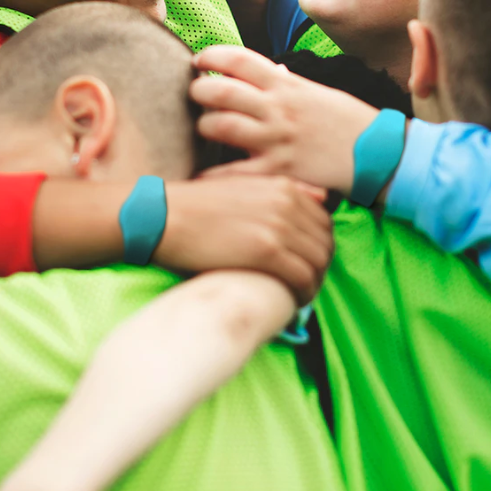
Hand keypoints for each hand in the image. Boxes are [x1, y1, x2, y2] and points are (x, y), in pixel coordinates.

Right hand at [155, 177, 331, 305]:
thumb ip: (283, 190)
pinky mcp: (267, 251)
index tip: (308, 264)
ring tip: (299, 296)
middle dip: (321, 267)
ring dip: (314, 283)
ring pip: (318, 262)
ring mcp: (279, 226)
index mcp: (283, 187)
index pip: (324, 221)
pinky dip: (304, 294)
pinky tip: (294, 303)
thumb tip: (321, 197)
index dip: (320, 247)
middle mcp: (287, 203)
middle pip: (325, 242)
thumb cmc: (197, 206)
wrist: (164, 216)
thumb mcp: (244, 186)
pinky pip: (303, 278)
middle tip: (306, 285)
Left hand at [191, 45, 381, 194]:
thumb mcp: (319, 93)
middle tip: (194, 94)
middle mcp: (278, 108)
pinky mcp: (279, 171)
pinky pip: (235, 173)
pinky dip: (213, 176)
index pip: (239, 59)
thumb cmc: (351, 122)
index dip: (212, 55)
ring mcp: (276, 140)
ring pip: (220, 126)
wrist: (381, 154)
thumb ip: (289, 84)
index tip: (199, 59)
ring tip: (203, 128)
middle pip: (220, 90)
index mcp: (288, 85)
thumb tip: (268, 73)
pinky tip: (201, 175)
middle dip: (198, 90)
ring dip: (204, 126)